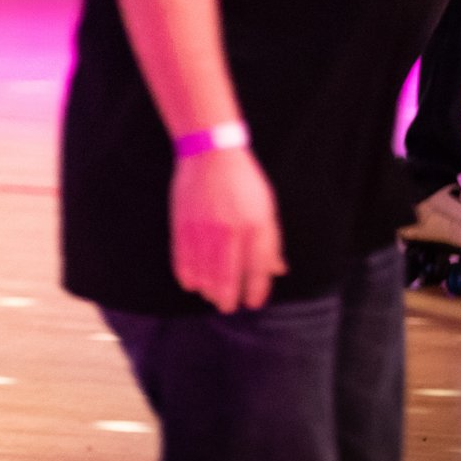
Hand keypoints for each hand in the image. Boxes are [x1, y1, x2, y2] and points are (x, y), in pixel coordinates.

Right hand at [169, 146, 283, 312]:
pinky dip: (186, 273)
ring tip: (210, 297)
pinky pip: (183, 257)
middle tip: (227, 307)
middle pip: (227, 275)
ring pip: (203, 270)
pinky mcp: (183, 224)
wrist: (210, 153)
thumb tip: (278, 270)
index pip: (256, 269)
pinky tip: (190, 284)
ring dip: (207, 288)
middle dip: (227, 297)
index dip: (255, 290)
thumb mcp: (266, 209)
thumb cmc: (243, 181)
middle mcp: (230, 231)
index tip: (252, 303)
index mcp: (255, 226)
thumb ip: (270, 242)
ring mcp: (204, 228)